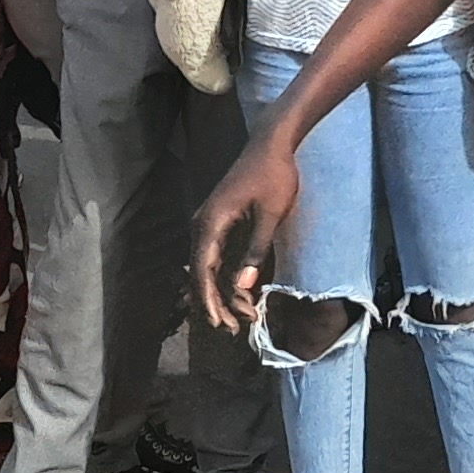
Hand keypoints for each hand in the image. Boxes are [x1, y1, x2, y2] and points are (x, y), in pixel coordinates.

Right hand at [191, 137, 300, 338]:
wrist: (272, 143)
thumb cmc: (274, 175)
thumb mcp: (271, 215)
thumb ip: (256, 250)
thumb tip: (242, 287)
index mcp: (211, 223)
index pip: (202, 271)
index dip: (209, 301)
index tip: (219, 323)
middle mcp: (202, 224)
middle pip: (199, 273)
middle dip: (213, 303)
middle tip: (232, 329)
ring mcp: (207, 222)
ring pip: (205, 266)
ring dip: (218, 292)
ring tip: (237, 317)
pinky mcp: (217, 221)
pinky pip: (213, 255)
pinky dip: (222, 276)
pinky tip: (235, 292)